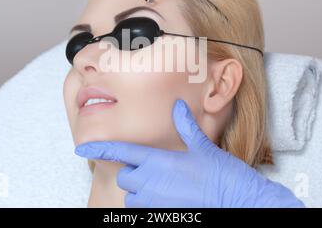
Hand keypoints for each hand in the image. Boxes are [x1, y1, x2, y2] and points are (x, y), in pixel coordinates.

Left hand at [75, 99, 304, 207]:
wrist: (240, 201)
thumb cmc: (223, 174)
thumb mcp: (204, 146)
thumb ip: (187, 126)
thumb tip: (178, 106)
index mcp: (159, 160)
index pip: (120, 152)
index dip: (98, 150)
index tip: (82, 149)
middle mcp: (152, 182)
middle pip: (126, 177)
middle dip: (134, 173)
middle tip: (155, 170)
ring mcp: (156, 202)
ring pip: (132, 197)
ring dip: (141, 192)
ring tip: (163, 187)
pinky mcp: (162, 216)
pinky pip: (143, 212)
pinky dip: (149, 206)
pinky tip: (168, 200)